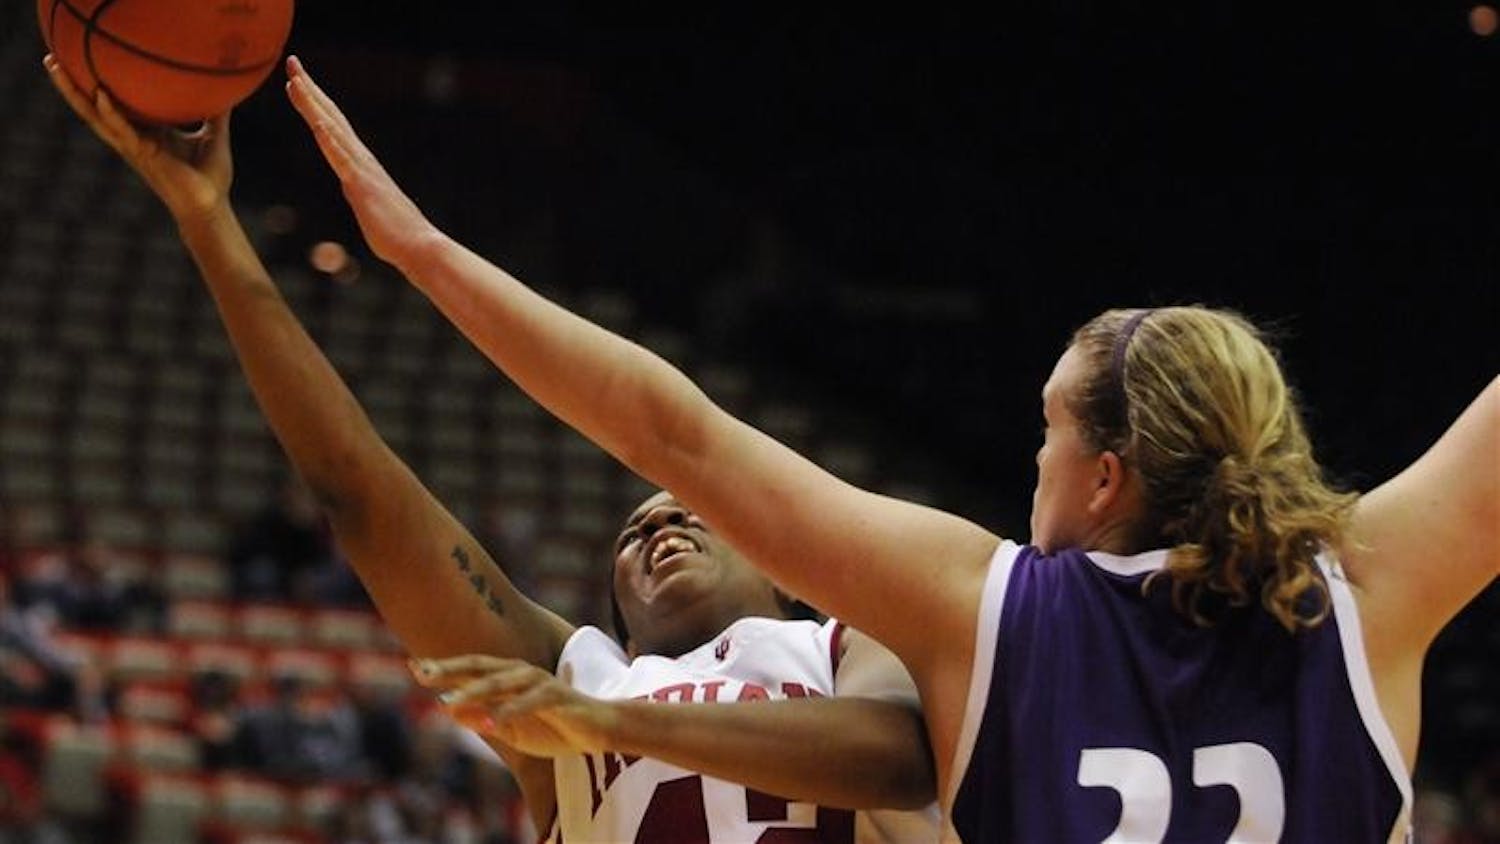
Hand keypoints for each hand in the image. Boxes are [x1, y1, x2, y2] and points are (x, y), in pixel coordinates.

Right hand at [43, 54, 231, 224]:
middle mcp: (132, 137)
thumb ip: (217, 113)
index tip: (81, 60)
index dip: (95, 84)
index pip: (114, 104)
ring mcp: (133, 146)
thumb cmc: (210, 177)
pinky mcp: (142, 154)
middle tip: (50, 59)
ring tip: (55, 66)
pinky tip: (100, 94)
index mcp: (146, 131)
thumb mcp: (215, 136)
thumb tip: (228, 89)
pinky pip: (122, 130)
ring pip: (94, 115)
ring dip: (73, 92)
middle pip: (92, 107)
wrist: (210, 206)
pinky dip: (111, 112)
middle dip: (70, 85)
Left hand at [284, 55, 436, 270]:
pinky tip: (318, 123)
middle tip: (292, 63)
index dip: (315, 103)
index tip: (298, 81)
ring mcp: (362, 170)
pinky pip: (342, 159)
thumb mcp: (371, 210)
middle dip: (310, 90)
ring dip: (313, 105)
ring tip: (295, 81)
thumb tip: (357, 193)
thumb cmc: (398, 235)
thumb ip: (362, 196)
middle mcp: (361, 160)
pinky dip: (329, 139)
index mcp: (361, 165)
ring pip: (333, 130)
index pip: (333, 127)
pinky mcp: (362, 186)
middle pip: (331, 117)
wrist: (419, 247)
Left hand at [410, 655, 620, 758]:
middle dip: (450, 669)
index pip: (471, 668)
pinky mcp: (557, 696)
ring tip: (448, 702)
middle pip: (481, 667)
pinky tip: (492, 721)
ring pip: (502, 683)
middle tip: (421, 673)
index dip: (443, 667)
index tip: (413, 667)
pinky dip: (510, 711)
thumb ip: (483, 719)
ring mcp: (539, 682)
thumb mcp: (510, 730)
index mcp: (508, 678)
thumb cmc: (553, 728)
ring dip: (474, 692)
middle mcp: (521, 673)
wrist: (597, 732)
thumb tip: (449, 710)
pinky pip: (531, 702)